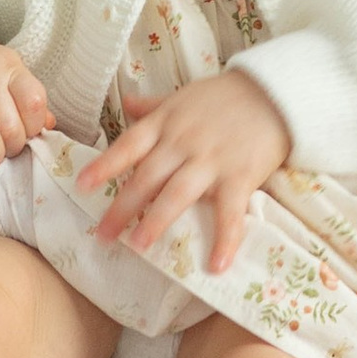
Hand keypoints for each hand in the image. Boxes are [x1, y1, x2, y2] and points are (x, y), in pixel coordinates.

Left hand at [75, 72, 291, 271]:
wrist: (274, 92)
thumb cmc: (225, 96)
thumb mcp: (185, 95)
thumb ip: (154, 106)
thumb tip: (126, 104)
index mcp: (167, 122)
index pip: (129, 145)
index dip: (105, 166)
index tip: (82, 186)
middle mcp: (184, 142)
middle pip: (147, 177)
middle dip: (123, 207)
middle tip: (103, 236)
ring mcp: (212, 160)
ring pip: (178, 194)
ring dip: (157, 221)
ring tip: (139, 246)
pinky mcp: (240, 176)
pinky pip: (230, 212)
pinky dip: (225, 239)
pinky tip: (217, 265)